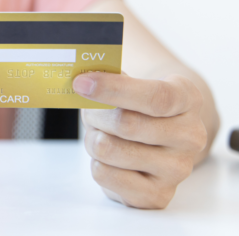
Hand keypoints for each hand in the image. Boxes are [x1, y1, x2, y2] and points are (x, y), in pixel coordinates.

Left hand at [73, 72, 206, 208]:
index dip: (115, 89)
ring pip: (109, 149)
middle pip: (126, 124)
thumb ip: (110, 78)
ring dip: (93, 139)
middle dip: (96, 115)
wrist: (155, 141)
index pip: (157, 97)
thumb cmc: (135, 107)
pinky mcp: (157, 194)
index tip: (82, 83)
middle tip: (90, 110)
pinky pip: (104, 173)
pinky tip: (109, 159)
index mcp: (187, 99)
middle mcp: (190, 136)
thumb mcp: (130, 84)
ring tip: (101, 135)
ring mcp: (178, 169)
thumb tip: (83, 81)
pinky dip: (96, 162)